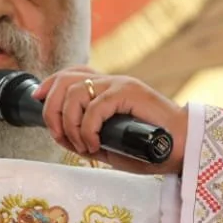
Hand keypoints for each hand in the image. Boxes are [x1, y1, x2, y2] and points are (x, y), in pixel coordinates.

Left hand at [32, 68, 187, 174]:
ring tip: (81, 145)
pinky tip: (95, 145)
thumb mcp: (112, 144)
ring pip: (75, 92)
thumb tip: (65, 139)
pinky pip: (94, 107)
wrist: (184, 147)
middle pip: (65, 81)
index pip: (71, 73)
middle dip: (52, 110)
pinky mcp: (129, 92)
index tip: (38, 98)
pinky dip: (87, 129)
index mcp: (108, 88)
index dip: (50, 83)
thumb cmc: (152, 148)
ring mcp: (120, 84)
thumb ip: (90, 137)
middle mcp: (112, 81)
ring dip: (69, 123)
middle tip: (59, 137)